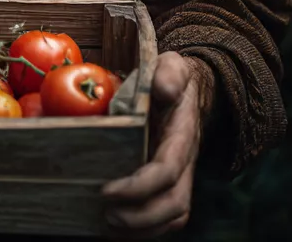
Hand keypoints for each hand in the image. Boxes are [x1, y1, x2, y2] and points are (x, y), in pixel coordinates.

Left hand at [101, 52, 214, 237]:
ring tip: (108, 227)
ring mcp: (180, 177)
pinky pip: (165, 219)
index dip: (139, 186)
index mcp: (182, 136)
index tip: (107, 190)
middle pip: (175, 205)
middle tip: (107, 216)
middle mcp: (185, 162)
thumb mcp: (171, 66)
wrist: (184, 89)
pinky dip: (143, 230)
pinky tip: (114, 229)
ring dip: (142, 230)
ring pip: (173, 217)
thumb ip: (169, 73)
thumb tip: (164, 88)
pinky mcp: (170, 185)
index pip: (167, 170)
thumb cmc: (170, 78)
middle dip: (141, 218)